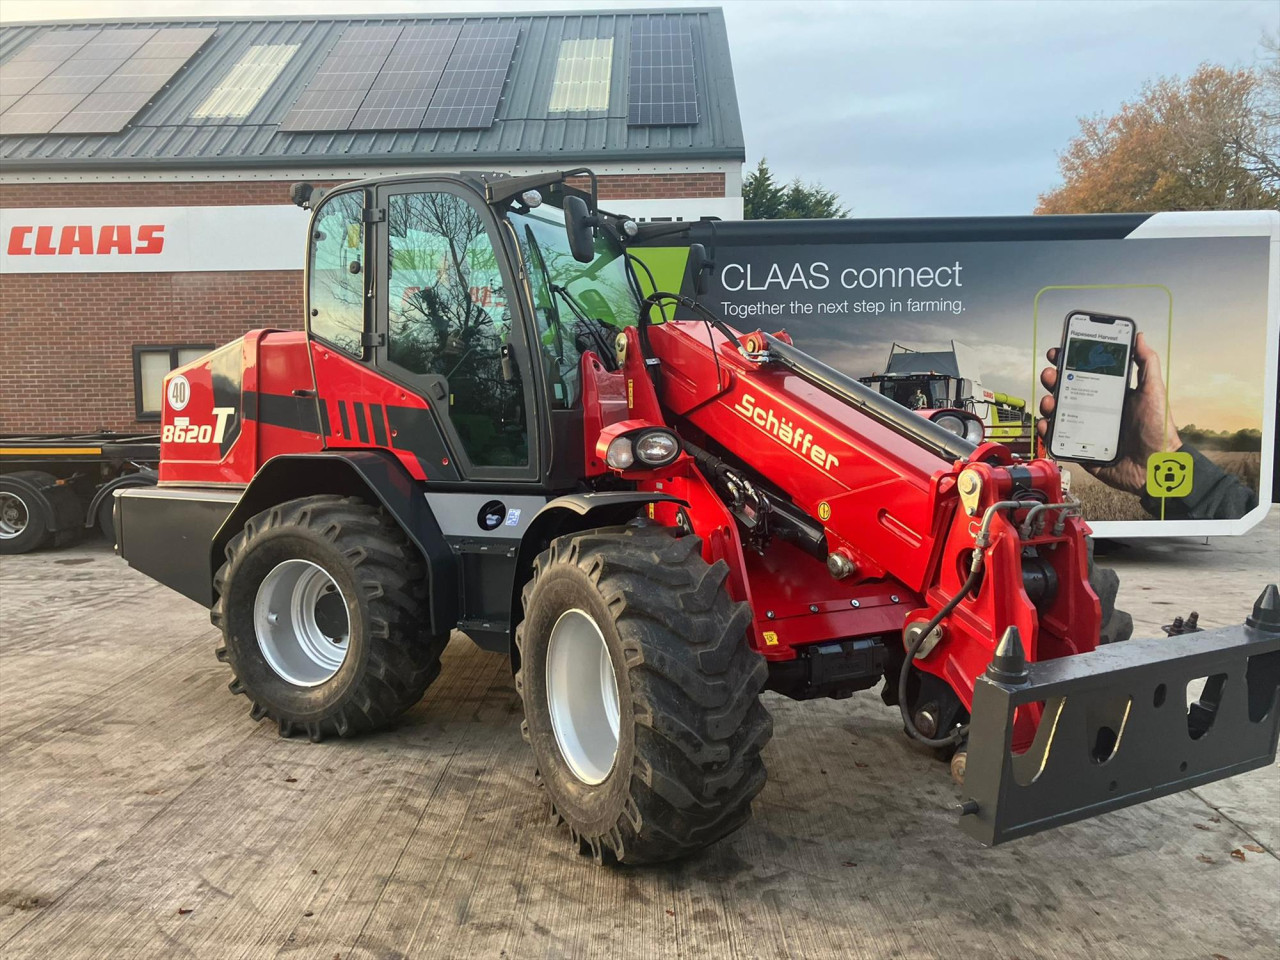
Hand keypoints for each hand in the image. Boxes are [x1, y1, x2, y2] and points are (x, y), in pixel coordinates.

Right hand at [1037, 332, 1179, 494]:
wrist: (1156, 467)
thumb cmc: (1158, 430)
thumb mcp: (1153, 391)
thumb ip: (1146, 363)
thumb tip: (1139, 336)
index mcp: (1111, 394)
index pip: (1086, 372)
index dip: (1071, 360)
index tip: (1061, 350)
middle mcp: (1096, 409)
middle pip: (1067, 389)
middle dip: (1054, 378)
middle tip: (1052, 374)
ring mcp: (1086, 428)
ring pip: (1059, 412)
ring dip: (1048, 403)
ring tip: (1050, 401)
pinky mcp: (1080, 448)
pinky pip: (1058, 438)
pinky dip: (1047, 430)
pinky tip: (1047, 423)